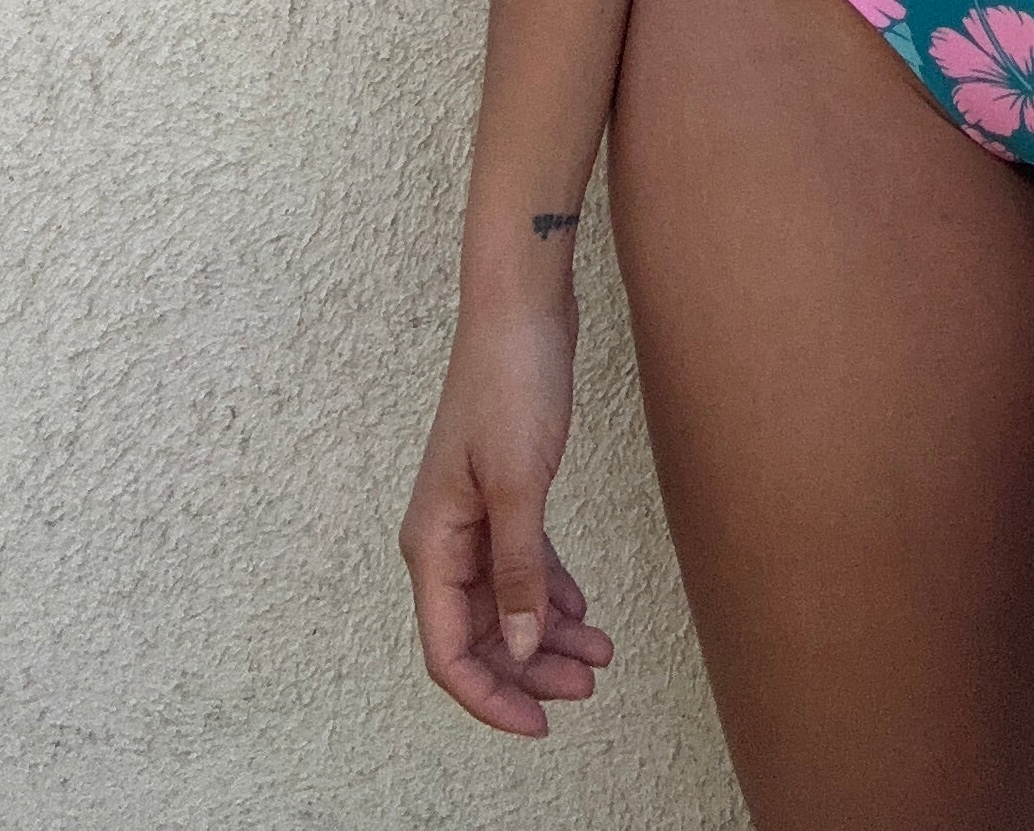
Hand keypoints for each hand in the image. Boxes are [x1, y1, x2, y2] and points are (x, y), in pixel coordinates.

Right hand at [398, 296, 615, 736]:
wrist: (522, 307)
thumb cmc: (510, 383)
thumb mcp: (520, 483)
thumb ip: (520, 570)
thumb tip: (524, 647)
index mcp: (432, 544)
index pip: (450, 650)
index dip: (491, 696)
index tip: (539, 725)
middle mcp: (445, 539)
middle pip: (481, 634)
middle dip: (531, 670)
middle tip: (589, 687)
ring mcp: (474, 517)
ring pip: (506, 602)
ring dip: (549, 636)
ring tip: (601, 657)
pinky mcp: (505, 494)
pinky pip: (522, 565)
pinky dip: (551, 592)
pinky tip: (583, 614)